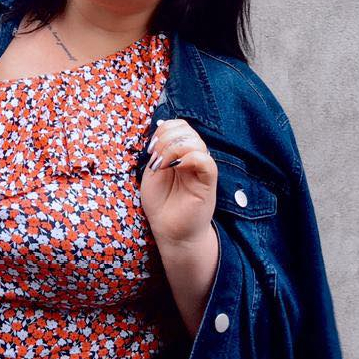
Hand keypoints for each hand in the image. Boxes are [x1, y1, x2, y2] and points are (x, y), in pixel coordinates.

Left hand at [139, 118, 217, 244]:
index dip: (164, 130)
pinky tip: (176, 168)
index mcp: (181, 153)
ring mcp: (202, 169)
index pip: (179, 126)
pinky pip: (206, 161)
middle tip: (155, 159)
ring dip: (173, 148)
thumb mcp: (153, 172)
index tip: (151, 149)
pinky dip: (189, 158)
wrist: (170, 232)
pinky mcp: (208, 183)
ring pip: (196, 142)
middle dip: (166, 139)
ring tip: (162, 166)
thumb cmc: (162, 204)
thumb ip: (158, 152)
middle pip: (187, 130)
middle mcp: (193, 158)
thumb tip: (162, 132)